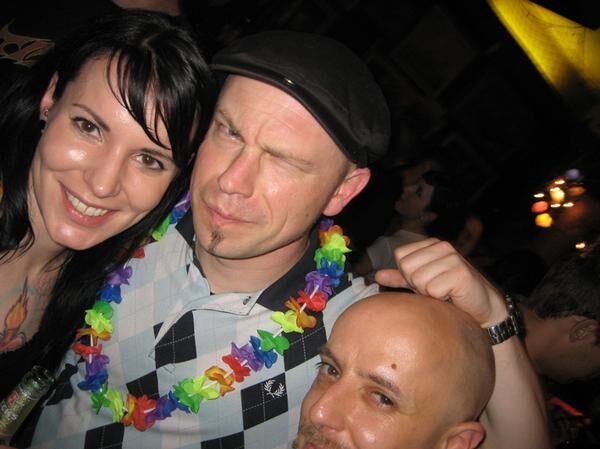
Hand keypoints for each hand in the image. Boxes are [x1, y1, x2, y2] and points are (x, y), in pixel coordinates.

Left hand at [375, 238, 507, 326]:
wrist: (481, 307)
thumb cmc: (450, 294)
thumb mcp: (421, 284)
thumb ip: (400, 278)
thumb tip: (377, 275)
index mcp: (431, 245)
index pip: (401, 256)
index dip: (408, 274)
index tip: (426, 281)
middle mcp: (442, 246)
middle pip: (407, 267)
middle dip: (418, 284)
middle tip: (437, 289)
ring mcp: (453, 257)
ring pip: (419, 279)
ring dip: (430, 293)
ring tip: (445, 293)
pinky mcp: (461, 273)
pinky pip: (433, 290)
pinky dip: (441, 299)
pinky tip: (453, 297)